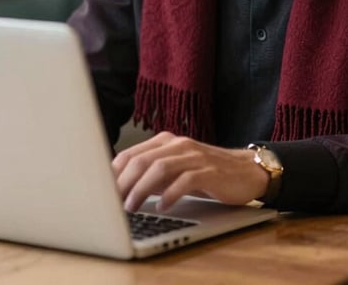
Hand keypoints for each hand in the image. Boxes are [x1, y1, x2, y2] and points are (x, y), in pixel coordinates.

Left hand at [112, 131, 268, 212]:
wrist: (246, 170)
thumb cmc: (206, 172)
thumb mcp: (175, 170)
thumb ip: (152, 175)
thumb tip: (121, 189)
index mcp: (166, 141)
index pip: (131, 154)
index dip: (114, 173)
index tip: (101, 191)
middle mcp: (178, 144)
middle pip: (142, 160)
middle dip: (123, 183)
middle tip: (112, 203)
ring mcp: (194, 156)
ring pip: (159, 168)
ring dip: (141, 189)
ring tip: (131, 207)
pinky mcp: (209, 171)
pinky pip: (185, 180)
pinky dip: (170, 194)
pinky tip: (162, 206)